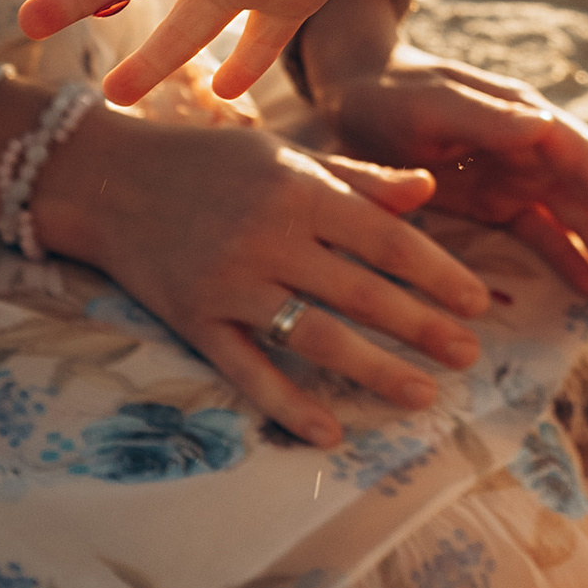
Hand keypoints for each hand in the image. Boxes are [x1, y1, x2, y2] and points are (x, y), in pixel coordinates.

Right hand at [35, 102, 500, 451]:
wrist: (110, 179)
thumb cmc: (212, 163)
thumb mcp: (287, 156)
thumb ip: (358, 179)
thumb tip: (427, 191)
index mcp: (299, 190)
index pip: (385, 239)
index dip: (436, 273)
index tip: (478, 302)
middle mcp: (269, 238)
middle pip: (360, 293)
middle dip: (421, 328)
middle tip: (467, 355)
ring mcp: (229, 284)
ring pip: (314, 338)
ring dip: (374, 370)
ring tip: (424, 394)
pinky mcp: (194, 321)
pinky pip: (247, 370)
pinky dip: (288, 404)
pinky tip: (329, 432)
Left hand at [321, 61, 587, 305]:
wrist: (350, 96)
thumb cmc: (391, 94)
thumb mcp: (432, 103)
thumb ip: (486, 117)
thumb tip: (545, 127)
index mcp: (526, 120)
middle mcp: (532, 149)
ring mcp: (515, 178)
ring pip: (576, 221)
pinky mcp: (494, 201)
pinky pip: (541, 234)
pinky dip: (569, 259)